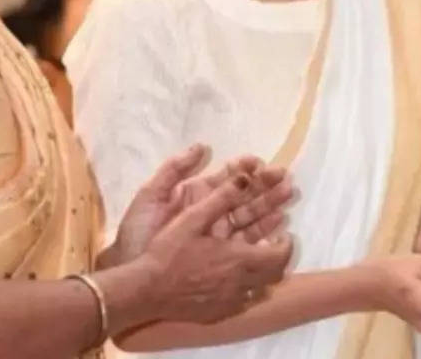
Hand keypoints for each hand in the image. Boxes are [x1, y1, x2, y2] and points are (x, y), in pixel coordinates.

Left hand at [111, 148, 293, 265]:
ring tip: (288, 194)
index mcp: (195, 196)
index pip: (225, 179)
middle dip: (264, 185)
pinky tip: (278, 222)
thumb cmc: (138, 234)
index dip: (243, 169)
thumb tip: (201, 146)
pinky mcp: (221, 255)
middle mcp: (210, 212)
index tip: (259, 162)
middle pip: (243, 196)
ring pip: (249, 216)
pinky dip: (264, 231)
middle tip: (284, 176)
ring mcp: (217, 234)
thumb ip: (174, 169)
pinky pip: (247, 240)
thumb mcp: (151, 196)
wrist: (132, 273)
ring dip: (269, 205)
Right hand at [142, 178, 293, 323]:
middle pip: (275, 275)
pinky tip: (232, 281)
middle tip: (272, 245)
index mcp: (239, 259)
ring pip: (261, 291)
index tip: (282, 232)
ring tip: (253, 261)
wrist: (145, 291)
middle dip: (278, 258)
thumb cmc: (168, 252)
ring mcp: (230, 303)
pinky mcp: (217, 315)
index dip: (286, 243)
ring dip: (263, 274)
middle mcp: (241, 285)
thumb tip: (246, 178)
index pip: (280, 255)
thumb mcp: (193, 218)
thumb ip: (222, 197)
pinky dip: (246, 290)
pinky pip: (242, 303)